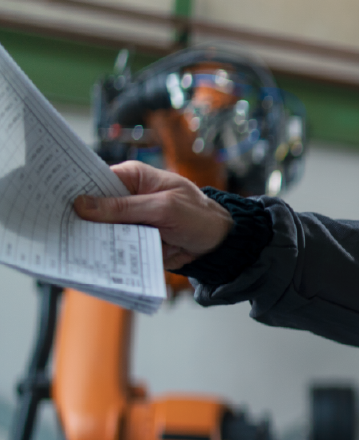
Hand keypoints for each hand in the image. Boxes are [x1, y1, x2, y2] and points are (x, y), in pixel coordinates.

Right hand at [73, 161, 233, 269]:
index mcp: (133, 178)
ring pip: (103, 231)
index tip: (57, 202)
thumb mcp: (164, 208)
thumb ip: (126, 208)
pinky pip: (116, 247)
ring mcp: (130, 221)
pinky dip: (111, 254)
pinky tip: (98, 261)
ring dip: (96, 240)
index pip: (95, 181)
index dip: (77, 191)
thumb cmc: (198, 215)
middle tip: (61, 230)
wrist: (220, 243)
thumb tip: (84, 205)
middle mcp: (127, 198)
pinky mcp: (135, 240)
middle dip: (82, 220)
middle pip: (95, 208)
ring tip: (77, 249)